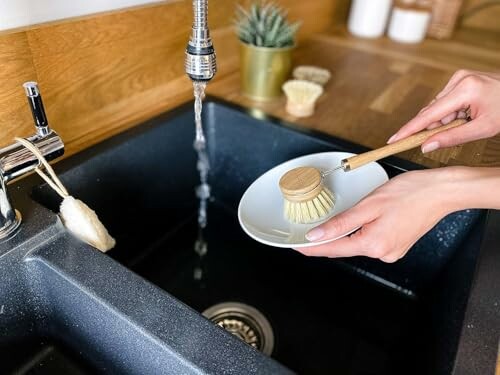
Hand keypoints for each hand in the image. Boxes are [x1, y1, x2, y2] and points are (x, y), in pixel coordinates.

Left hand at [296, 168, 463, 262]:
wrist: (442, 191)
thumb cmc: (410, 192)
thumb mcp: (369, 204)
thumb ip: (340, 223)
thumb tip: (316, 235)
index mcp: (374, 244)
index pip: (333, 249)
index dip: (311, 248)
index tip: (294, 246)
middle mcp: (383, 253)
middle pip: (344, 247)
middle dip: (326, 239)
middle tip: (307, 232)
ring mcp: (391, 251)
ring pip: (357, 244)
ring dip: (345, 234)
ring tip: (333, 223)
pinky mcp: (397, 245)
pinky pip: (370, 241)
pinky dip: (360, 233)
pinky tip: (358, 222)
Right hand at [387, 70, 499, 152]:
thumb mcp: (484, 129)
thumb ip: (453, 138)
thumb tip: (427, 146)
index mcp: (465, 89)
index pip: (429, 114)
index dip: (410, 129)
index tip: (394, 139)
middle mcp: (459, 79)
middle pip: (432, 110)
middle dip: (435, 126)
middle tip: (439, 139)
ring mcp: (460, 77)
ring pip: (439, 107)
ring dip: (446, 120)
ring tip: (467, 123)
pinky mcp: (462, 79)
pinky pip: (447, 101)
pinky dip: (451, 113)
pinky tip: (465, 116)